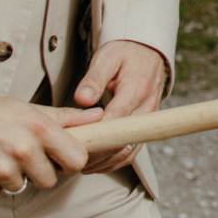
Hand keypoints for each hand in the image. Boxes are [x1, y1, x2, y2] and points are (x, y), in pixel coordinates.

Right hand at [0, 93, 100, 197]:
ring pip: (21, 187)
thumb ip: (66, 118)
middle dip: (38, 171)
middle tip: (19, 154)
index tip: (59, 158)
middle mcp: (22, 148)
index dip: (69, 162)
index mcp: (39, 128)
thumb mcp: (30, 109)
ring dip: (11, 176)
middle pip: (50, 180)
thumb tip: (99, 117)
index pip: (77, 160)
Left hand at [71, 40, 167, 173]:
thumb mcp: (107, 57)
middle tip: (69, 156)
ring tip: (78, 163)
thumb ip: (94, 79)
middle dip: (96, 154)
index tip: (75, 141)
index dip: (97, 135)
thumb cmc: (125, 54)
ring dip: (103, 162)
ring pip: (127, 152)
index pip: (117, 119)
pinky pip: (130, 153)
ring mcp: (147, 122)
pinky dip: (112, 161)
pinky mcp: (144, 130)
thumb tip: (82, 99)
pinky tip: (94, 161)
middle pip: (122, 142)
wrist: (147, 54)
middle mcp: (146, 109)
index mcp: (136, 89)